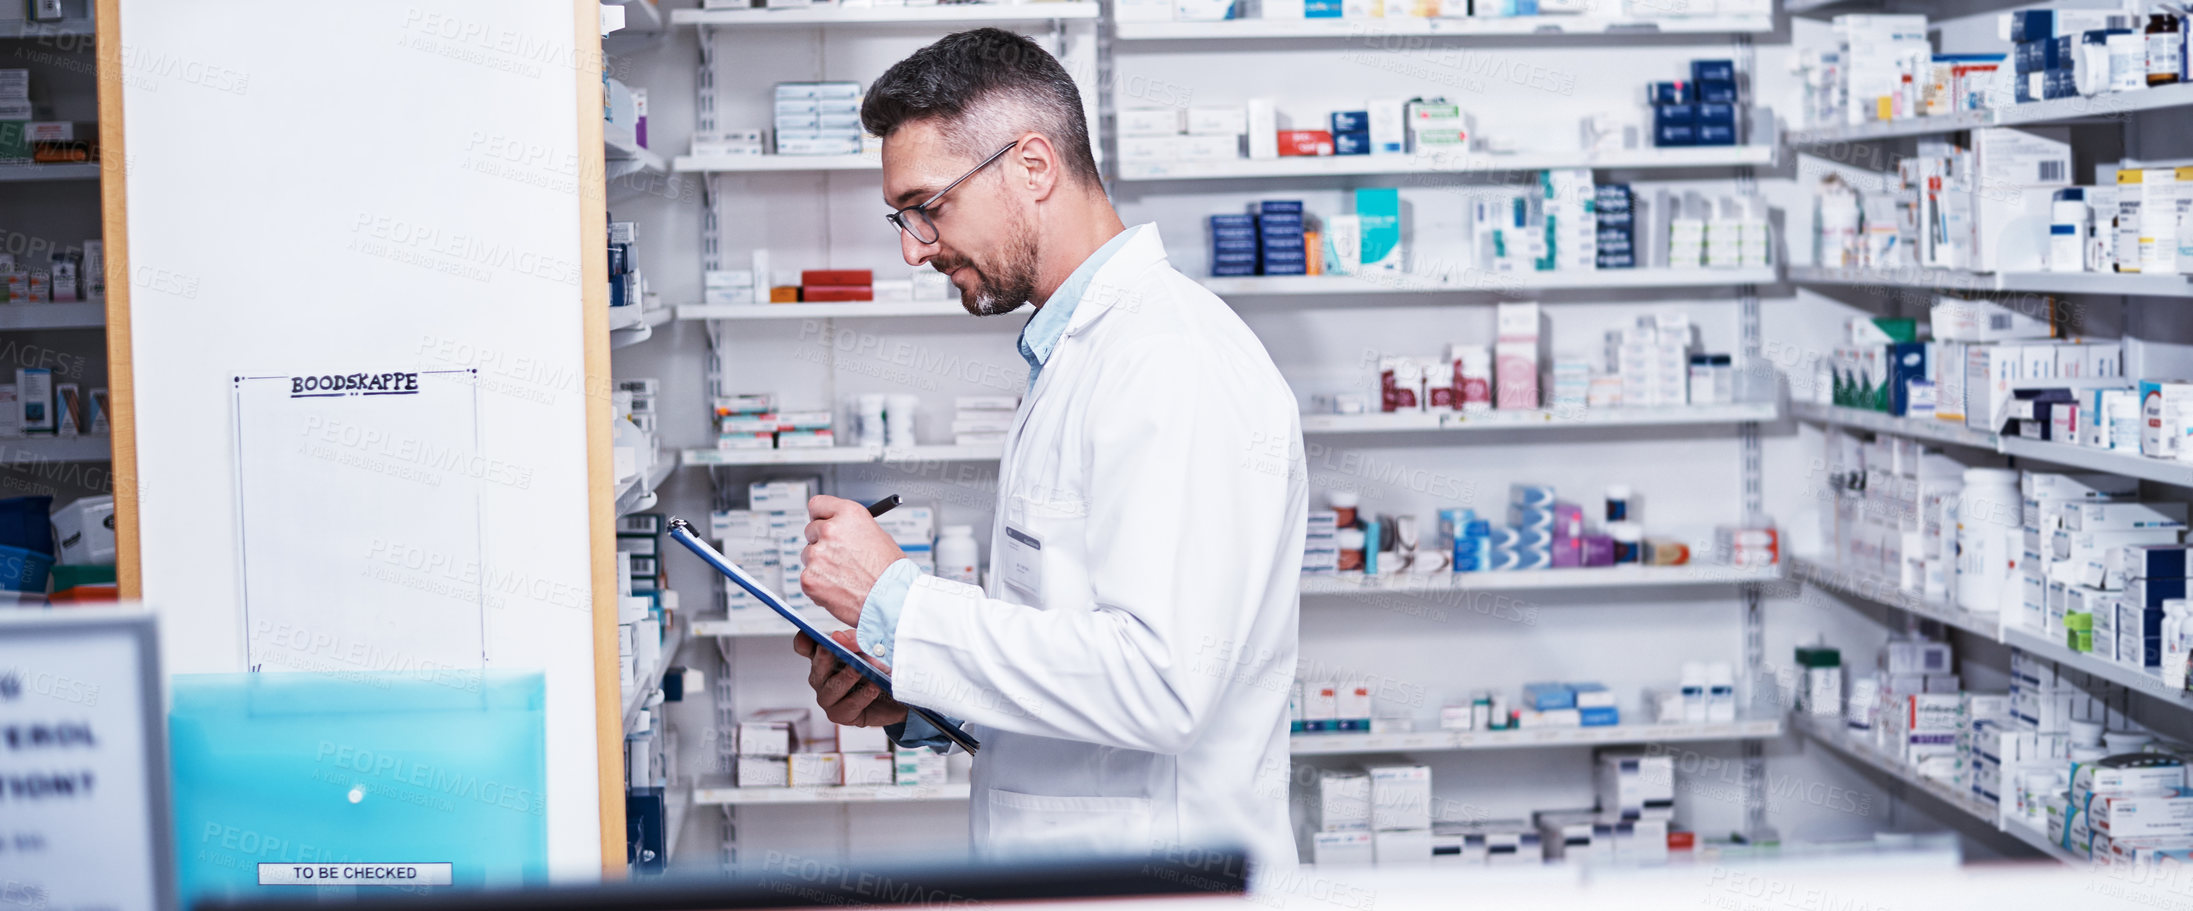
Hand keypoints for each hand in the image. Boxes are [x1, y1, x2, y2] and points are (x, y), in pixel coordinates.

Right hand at [795, 630, 908, 727]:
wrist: (903, 695)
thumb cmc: (884, 667)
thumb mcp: (873, 647)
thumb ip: (856, 639)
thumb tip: (839, 637)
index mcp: (827, 656)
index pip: (806, 646)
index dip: (803, 640)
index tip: (807, 634)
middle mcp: (823, 677)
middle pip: (816, 667)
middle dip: (823, 657)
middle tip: (830, 649)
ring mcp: (829, 698)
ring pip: (830, 689)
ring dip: (846, 678)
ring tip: (860, 670)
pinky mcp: (842, 715)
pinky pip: (848, 706)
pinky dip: (862, 696)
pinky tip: (874, 687)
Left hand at [801, 495, 906, 626]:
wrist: (892, 600)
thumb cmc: (890, 572)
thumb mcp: (878, 535)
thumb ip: (852, 529)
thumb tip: (839, 529)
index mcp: (849, 515)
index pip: (818, 505)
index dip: (821, 515)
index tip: (821, 521)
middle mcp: (830, 530)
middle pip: (811, 530)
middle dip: (821, 542)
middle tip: (837, 556)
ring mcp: (817, 554)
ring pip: (808, 555)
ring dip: (820, 564)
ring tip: (844, 576)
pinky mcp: (809, 577)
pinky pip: (808, 577)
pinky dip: (819, 584)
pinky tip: (839, 587)